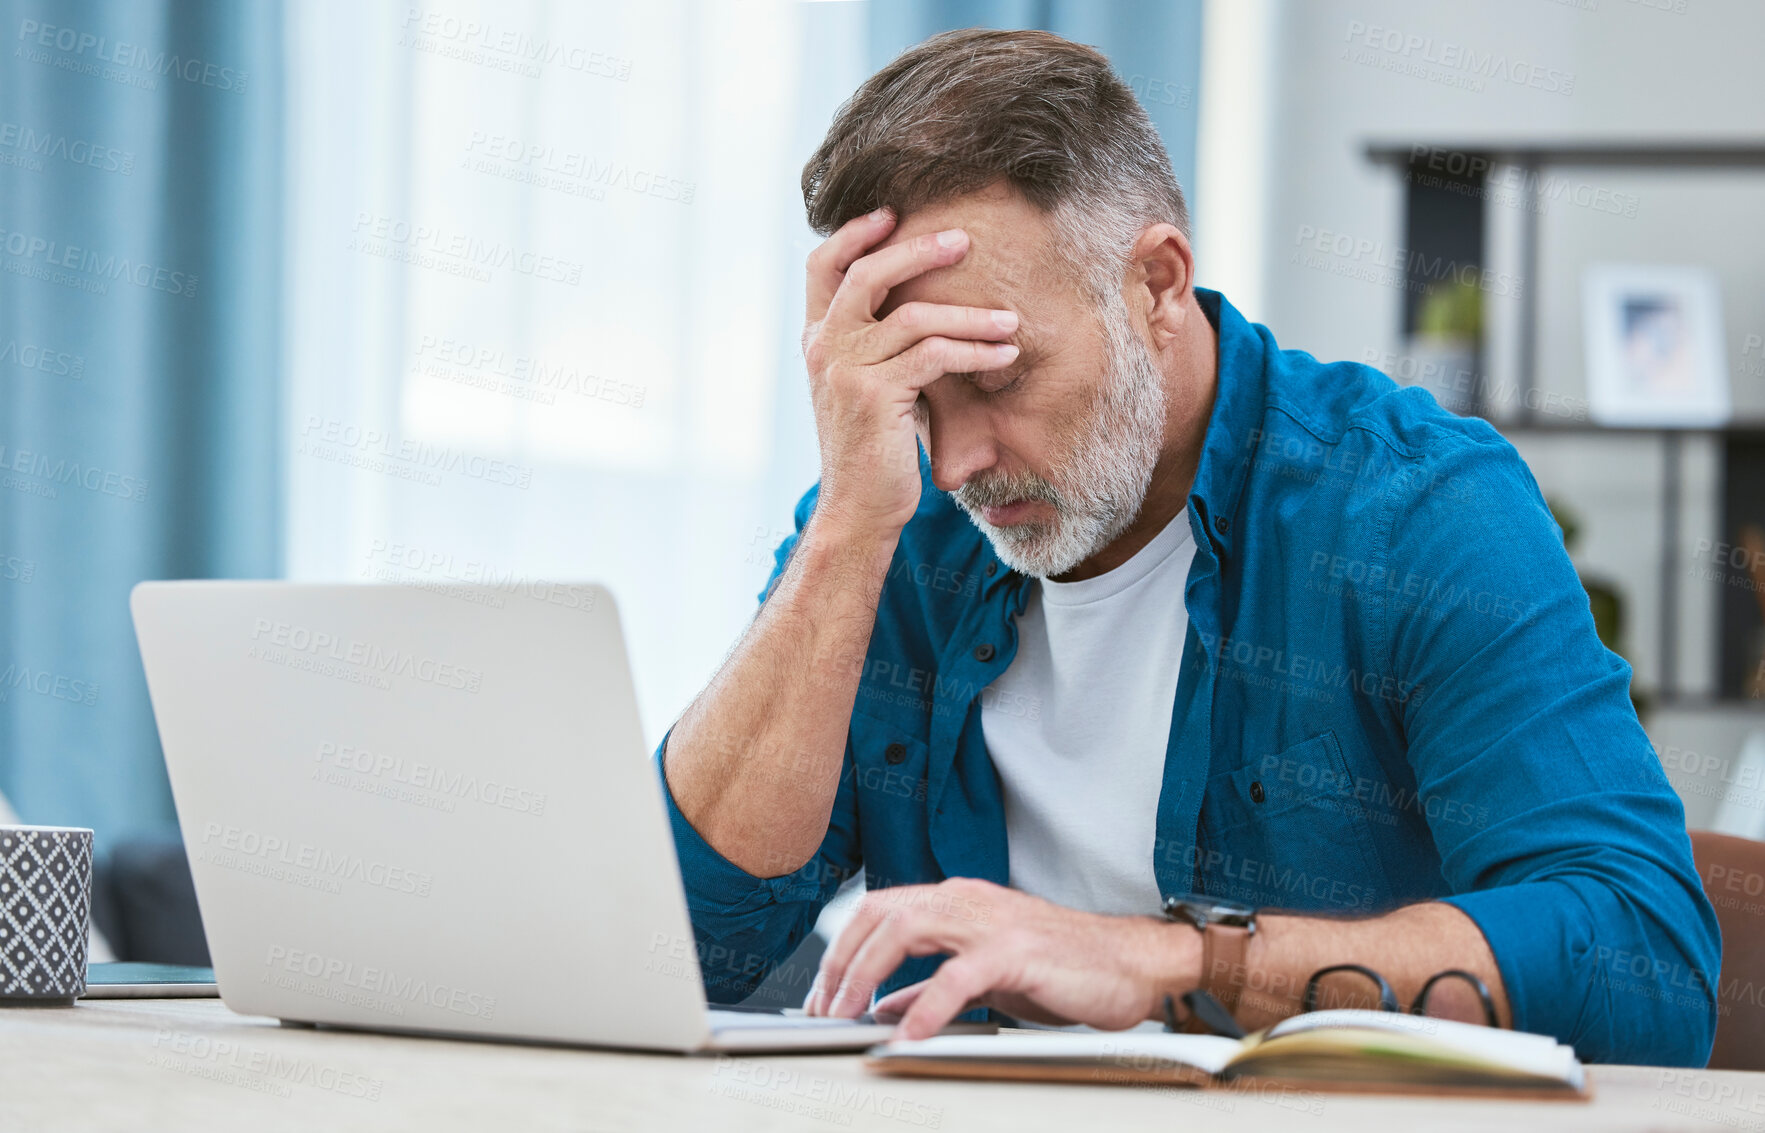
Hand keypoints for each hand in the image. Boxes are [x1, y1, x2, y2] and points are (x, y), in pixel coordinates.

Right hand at [801, 209, 1019, 539]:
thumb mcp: (862, 390)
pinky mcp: (875, 395)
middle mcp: (824, 348)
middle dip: (919, 250)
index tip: (894, 214)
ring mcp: (846, 370)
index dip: (855, 234)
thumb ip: (873, 347)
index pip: (822, 267)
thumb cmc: (872, 454)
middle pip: (867, 273)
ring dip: (970, 315)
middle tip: (965, 240)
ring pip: (914, 316)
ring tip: (1011, 320)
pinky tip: (1005, 353)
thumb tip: (913, 311)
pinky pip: (934, 355)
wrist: (857, 510)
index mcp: (817, 341)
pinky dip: (975, 350)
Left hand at [802, 878, 1196, 1039]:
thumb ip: (930, 983)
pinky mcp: (1017, 951)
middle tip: (823, 1010)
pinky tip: (910, 1036)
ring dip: (866, 974)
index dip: (841, 950)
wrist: (1131, 964)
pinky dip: (926, 1005)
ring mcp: (991, 921)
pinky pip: (958, 975)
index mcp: (957, 900)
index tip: (822, 995)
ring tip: (847, 1017)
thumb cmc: (1062, 968)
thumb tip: (882, 1007)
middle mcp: (968, 899)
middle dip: (841, 962)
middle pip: (881, 914)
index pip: (879, 910)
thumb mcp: (983, 974)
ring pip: (907, 929)